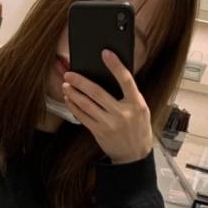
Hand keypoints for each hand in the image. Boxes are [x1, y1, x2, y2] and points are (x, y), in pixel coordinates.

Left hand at [61, 49, 153, 164]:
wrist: (134, 155)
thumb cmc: (138, 128)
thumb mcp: (141, 109)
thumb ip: (129, 94)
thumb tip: (111, 77)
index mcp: (136, 103)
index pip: (125, 80)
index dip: (115, 65)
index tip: (105, 53)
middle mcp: (122, 113)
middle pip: (97, 92)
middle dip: (81, 81)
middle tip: (70, 74)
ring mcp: (109, 123)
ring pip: (87, 105)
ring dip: (74, 93)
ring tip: (66, 85)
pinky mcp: (99, 132)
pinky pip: (83, 117)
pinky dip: (75, 107)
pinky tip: (70, 100)